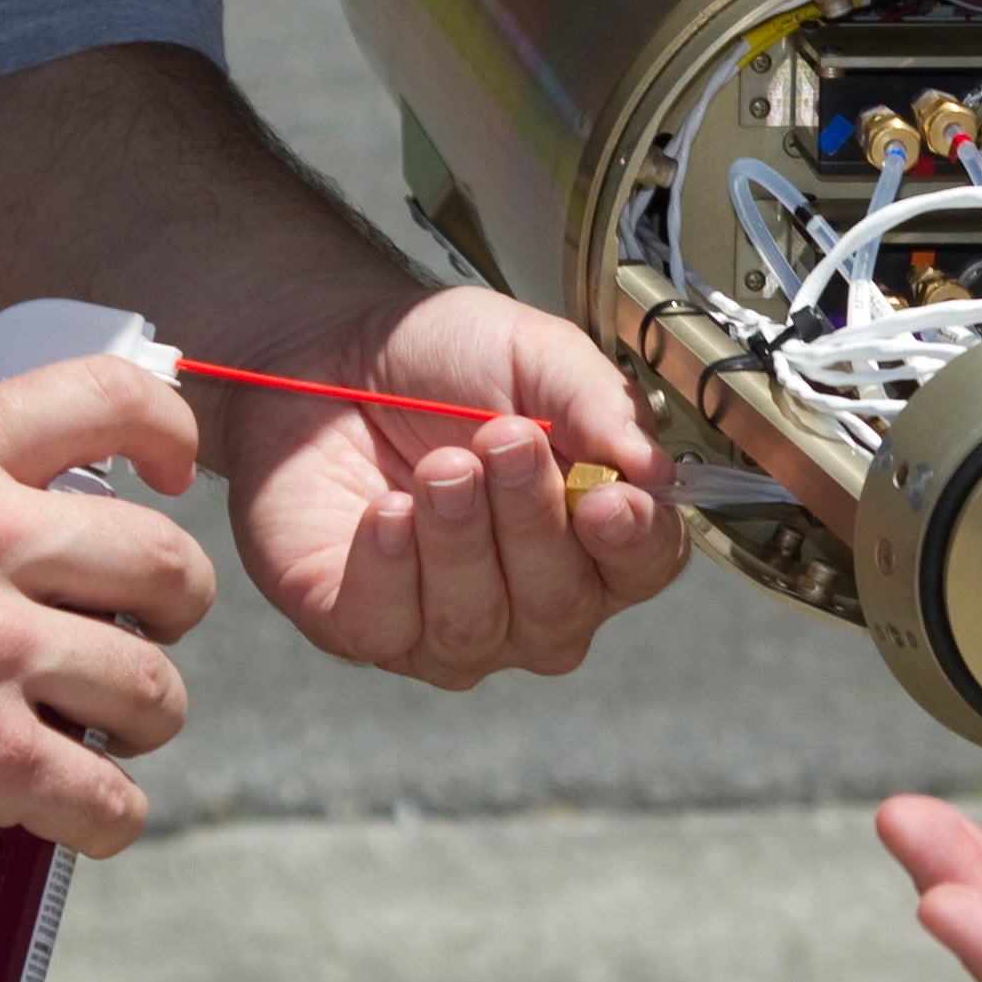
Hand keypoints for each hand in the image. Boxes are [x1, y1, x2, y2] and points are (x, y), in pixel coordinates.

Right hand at [0, 353, 212, 878]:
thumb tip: (47, 484)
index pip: (110, 398)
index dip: (170, 434)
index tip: (176, 479)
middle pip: (164, 560)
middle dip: (175, 605)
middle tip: (147, 633)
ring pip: (153, 685)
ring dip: (145, 716)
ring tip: (113, 731)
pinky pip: (107, 795)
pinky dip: (108, 817)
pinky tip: (85, 815)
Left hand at [221, 282, 687, 686]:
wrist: (327, 353)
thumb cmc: (442, 361)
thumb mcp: (536, 354)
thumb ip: (600, 404)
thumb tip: (654, 470)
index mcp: (591, 532)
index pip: (643, 565)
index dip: (634, 542)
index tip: (607, 497)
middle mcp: (531, 598)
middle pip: (562, 606)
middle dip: (532, 521)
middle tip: (503, 439)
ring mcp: (448, 625)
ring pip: (476, 626)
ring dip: (459, 538)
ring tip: (439, 465)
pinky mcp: (361, 627)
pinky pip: (388, 628)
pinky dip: (389, 566)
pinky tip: (385, 512)